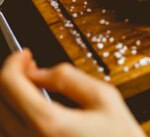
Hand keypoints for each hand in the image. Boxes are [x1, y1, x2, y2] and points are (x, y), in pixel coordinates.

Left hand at [0, 50, 144, 136]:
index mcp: (49, 123)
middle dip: (11, 77)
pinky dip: (16, 115)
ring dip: (11, 97)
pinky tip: (33, 107)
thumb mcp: (104, 97)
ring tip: (32, 85)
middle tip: (28, 66)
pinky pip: (12, 133)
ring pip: (3, 118)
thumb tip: (38, 71)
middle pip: (1, 101)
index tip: (24, 54)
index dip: (14, 63)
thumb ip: (68, 78)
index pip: (10, 84)